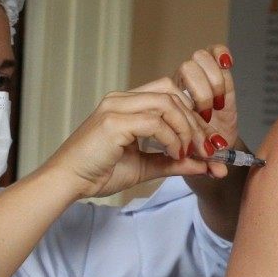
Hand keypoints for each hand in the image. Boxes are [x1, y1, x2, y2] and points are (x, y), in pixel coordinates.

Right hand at [45, 46, 236, 198]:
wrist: (68, 182)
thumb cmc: (99, 173)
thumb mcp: (145, 166)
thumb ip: (174, 162)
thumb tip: (206, 164)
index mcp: (127, 103)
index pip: (170, 94)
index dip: (193, 115)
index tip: (209, 142)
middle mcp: (121, 99)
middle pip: (173, 94)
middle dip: (197, 122)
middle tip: (210, 148)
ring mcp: (116, 107)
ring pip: (167, 103)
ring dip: (186, 128)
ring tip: (192, 152)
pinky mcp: (113, 122)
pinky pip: (155, 122)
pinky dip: (172, 138)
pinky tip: (175, 154)